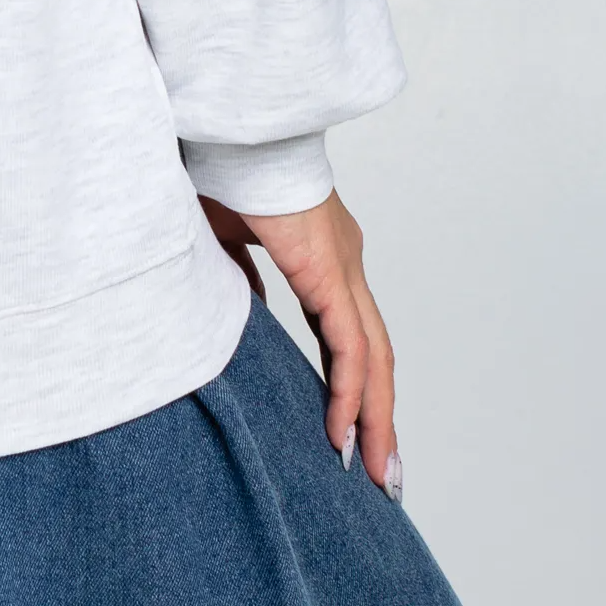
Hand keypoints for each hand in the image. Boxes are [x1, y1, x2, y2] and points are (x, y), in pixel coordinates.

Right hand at [199, 189, 400, 498]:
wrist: (231, 132)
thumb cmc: (224, 168)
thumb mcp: (229, 236)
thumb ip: (244, 272)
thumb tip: (250, 306)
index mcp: (325, 254)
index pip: (349, 331)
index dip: (351, 381)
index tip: (347, 428)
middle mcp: (345, 264)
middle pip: (374, 355)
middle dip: (379, 416)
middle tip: (382, 471)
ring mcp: (344, 269)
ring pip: (373, 359)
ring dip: (376, 419)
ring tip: (373, 472)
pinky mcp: (329, 274)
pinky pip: (349, 347)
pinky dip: (350, 393)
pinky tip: (343, 433)